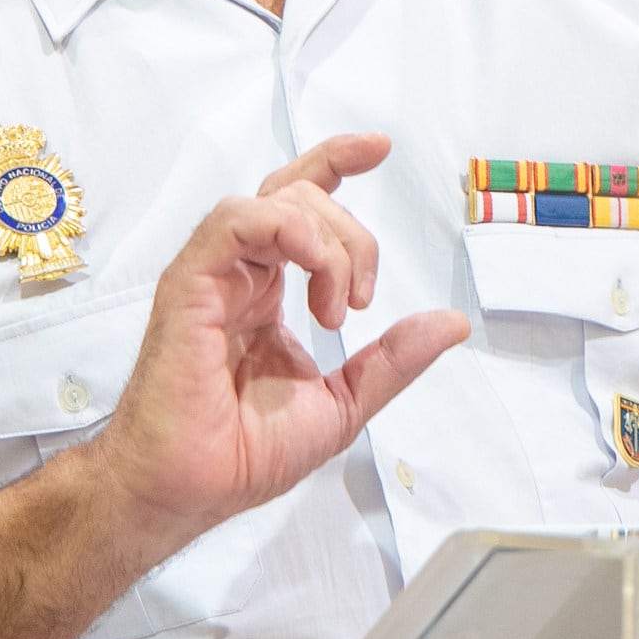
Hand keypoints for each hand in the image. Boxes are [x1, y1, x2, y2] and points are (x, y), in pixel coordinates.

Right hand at [85, 136, 466, 547]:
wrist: (191, 489)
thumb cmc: (244, 454)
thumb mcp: (344, 403)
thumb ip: (393, 359)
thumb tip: (451, 323)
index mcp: (267, 293)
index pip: (299, 205)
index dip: (336, 164)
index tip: (378, 148)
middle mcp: (238, 276)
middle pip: (300, 197)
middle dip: (353, 237)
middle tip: (361, 302)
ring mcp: (211, 276)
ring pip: (275, 202)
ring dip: (329, 243)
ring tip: (337, 307)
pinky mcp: (188, 284)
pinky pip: (234, 220)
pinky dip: (287, 229)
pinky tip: (316, 266)